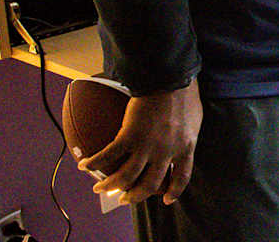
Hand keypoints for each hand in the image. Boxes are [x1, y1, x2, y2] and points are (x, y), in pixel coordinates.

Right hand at [82, 79, 201, 205]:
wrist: (170, 78)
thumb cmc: (185, 93)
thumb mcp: (194, 120)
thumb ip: (187, 135)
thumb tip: (183, 141)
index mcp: (185, 147)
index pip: (182, 177)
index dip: (174, 191)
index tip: (167, 200)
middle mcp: (166, 151)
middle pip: (150, 184)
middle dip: (135, 196)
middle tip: (124, 199)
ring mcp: (147, 145)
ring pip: (127, 176)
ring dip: (111, 186)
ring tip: (100, 188)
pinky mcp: (129, 134)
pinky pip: (109, 154)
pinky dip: (95, 162)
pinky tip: (84, 165)